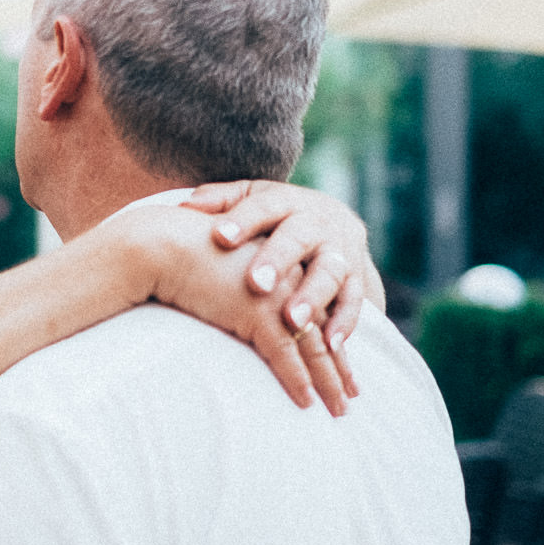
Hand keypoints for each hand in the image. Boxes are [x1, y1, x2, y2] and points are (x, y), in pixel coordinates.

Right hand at [104, 206, 349, 415]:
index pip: (317, 310)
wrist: (163, 246)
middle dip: (339, 367)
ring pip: (312, 346)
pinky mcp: (259, 312)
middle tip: (351, 395)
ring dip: (328, 381)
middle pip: (323, 330)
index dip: (332, 340)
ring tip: (338, 409)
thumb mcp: (225, 273)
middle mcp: (290, 279)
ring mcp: (277, 296)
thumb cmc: (183, 257)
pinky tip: (306, 401)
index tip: (343, 366)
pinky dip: (298, 380)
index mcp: (286, 266)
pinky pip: (285, 353)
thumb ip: (242, 290)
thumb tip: (240, 310)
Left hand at [186, 179, 382, 354]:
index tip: (219, 237)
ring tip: (292, 321)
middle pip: (298, 238)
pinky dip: (344, 322)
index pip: (262, 206)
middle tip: (256, 285)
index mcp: (285, 201)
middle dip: (278, 260)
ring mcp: (340, 251)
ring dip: (312, 297)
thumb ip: (220, 201)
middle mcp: (316, 223)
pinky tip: (331, 345)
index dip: (242, 221)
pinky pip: (354, 301)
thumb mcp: (249, 200)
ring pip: (329, 271)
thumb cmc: (272, 217)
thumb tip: (185, 206)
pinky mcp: (357, 279)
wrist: (331, 221)